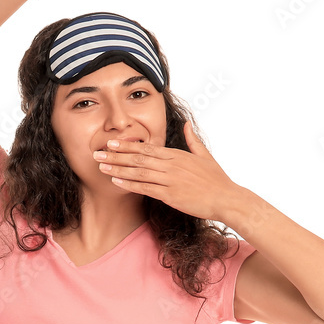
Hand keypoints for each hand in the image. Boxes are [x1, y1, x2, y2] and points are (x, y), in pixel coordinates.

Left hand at [94, 122, 240, 220]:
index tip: (111, 142)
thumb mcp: (205, 155)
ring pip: (138, 172)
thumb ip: (193, 140)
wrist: (227, 198)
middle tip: (97, 153)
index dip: (127, 145)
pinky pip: (146, 188)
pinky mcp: (171, 195)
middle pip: (138, 158)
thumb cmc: (216, 179)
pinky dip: (130, 184)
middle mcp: (171, 165)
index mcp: (177, 155)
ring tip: (101, 166)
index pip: (147, 148)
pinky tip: (116, 182)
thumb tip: (187, 125)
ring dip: (118, 169)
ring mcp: (170, 180)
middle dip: (115, 155)